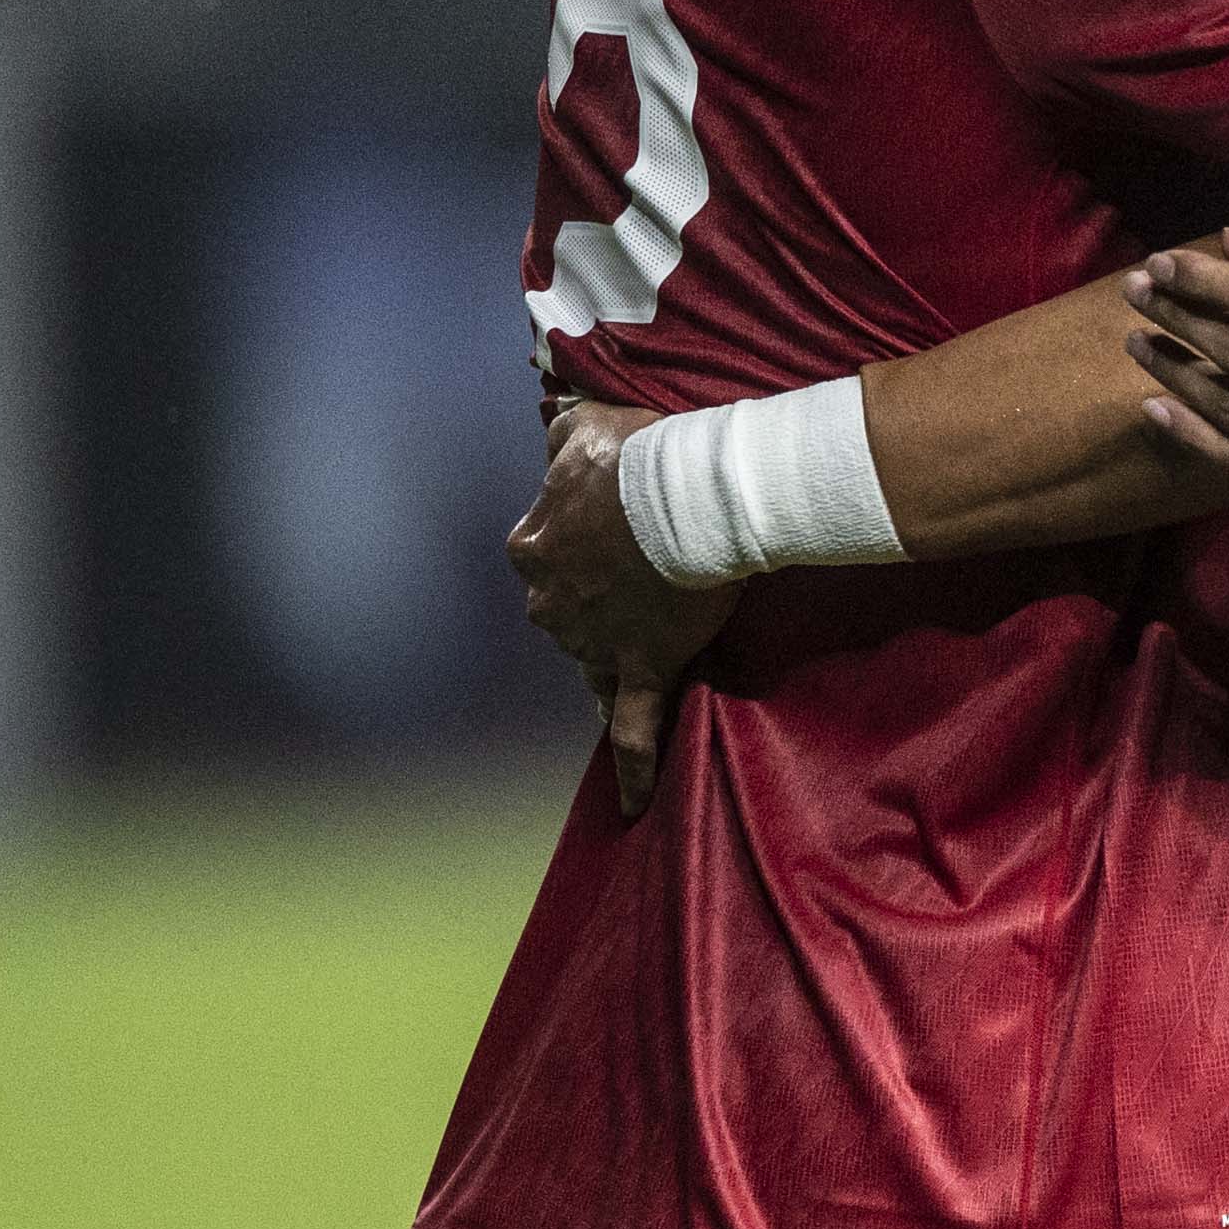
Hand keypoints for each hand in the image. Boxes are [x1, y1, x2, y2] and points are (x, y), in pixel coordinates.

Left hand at [511, 400, 739, 820]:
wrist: (695, 492)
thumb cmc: (644, 452)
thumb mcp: (587, 424)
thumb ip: (562, 436)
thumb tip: (553, 430)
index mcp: (533, 545)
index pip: (546, 552)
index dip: (583, 543)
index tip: (618, 532)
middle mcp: (548, 602)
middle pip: (568, 610)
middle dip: (598, 600)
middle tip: (646, 579)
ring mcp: (592, 642)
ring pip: (595, 659)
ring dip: (617, 652)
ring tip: (657, 639)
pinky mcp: (640, 669)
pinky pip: (632, 730)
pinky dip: (633, 769)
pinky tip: (634, 804)